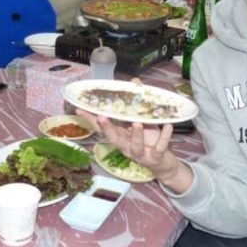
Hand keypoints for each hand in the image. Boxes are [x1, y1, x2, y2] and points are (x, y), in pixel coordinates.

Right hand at [75, 109, 192, 193]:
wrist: (164, 165)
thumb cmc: (150, 141)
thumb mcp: (142, 121)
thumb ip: (137, 104)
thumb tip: (134, 82)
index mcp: (121, 137)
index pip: (103, 128)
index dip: (90, 120)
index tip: (79, 109)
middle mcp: (127, 147)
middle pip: (114, 139)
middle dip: (107, 128)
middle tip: (101, 117)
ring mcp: (141, 154)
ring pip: (135, 146)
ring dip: (135, 135)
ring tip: (136, 123)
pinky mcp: (156, 157)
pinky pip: (160, 146)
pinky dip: (164, 136)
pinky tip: (168, 126)